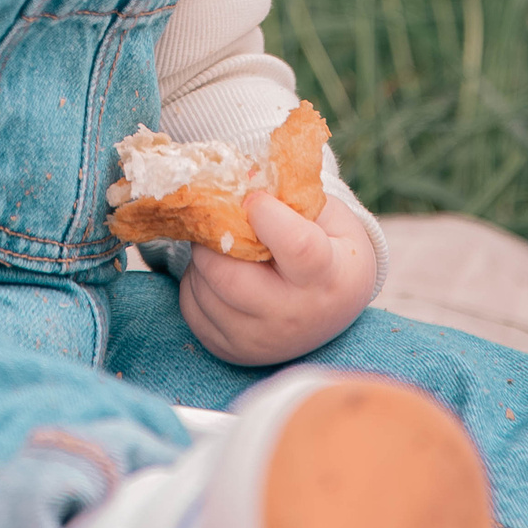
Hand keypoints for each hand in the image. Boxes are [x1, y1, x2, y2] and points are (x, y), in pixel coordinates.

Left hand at [178, 194, 376, 365]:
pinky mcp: (233, 352)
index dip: (267, 215)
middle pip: (230, 276)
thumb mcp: (326, 215)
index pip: (297, 247)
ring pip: (205, 291)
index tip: (254, 199)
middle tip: (221, 222)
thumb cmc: (329, 246)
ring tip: (225, 249)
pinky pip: (192, 309)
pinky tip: (220, 273)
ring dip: (203, 260)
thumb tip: (238, 175)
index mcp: (328, 277)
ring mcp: (261, 341)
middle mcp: (295, 317)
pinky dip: (196, 283)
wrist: (334, 305)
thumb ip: (289, 195)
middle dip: (215, 240)